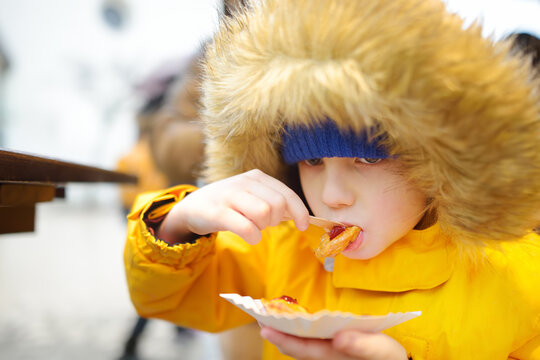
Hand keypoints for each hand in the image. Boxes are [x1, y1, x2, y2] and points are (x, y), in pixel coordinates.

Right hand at [158, 169, 309, 243]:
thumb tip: (301, 216)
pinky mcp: (217, 212)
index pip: (286, 193)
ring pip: (263, 213)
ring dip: (263, 228)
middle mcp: (243, 182)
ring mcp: (229, 195)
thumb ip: (274, 202)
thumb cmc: (229, 204)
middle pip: (277, 204)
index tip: (303, 226)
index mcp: (256, 177)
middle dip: (277, 220)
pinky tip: (250, 236)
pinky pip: (246, 227)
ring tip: (253, 228)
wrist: (192, 207)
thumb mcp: (252, 197)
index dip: (300, 211)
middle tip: (265, 225)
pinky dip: (253, 236)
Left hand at [260, 326, 407, 359]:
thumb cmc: (387, 357)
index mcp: (334, 357)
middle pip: (296, 348)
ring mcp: (325, 354)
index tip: (265, 328)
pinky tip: (287, 322)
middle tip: (257, 316)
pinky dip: (294, 332)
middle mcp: (326, 358)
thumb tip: (339, 338)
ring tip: (265, 316)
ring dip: (282, 332)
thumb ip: (361, 345)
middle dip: (277, 334)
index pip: (304, 350)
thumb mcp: (380, 350)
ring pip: (299, 346)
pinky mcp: (328, 349)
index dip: (284, 340)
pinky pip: (306, 342)